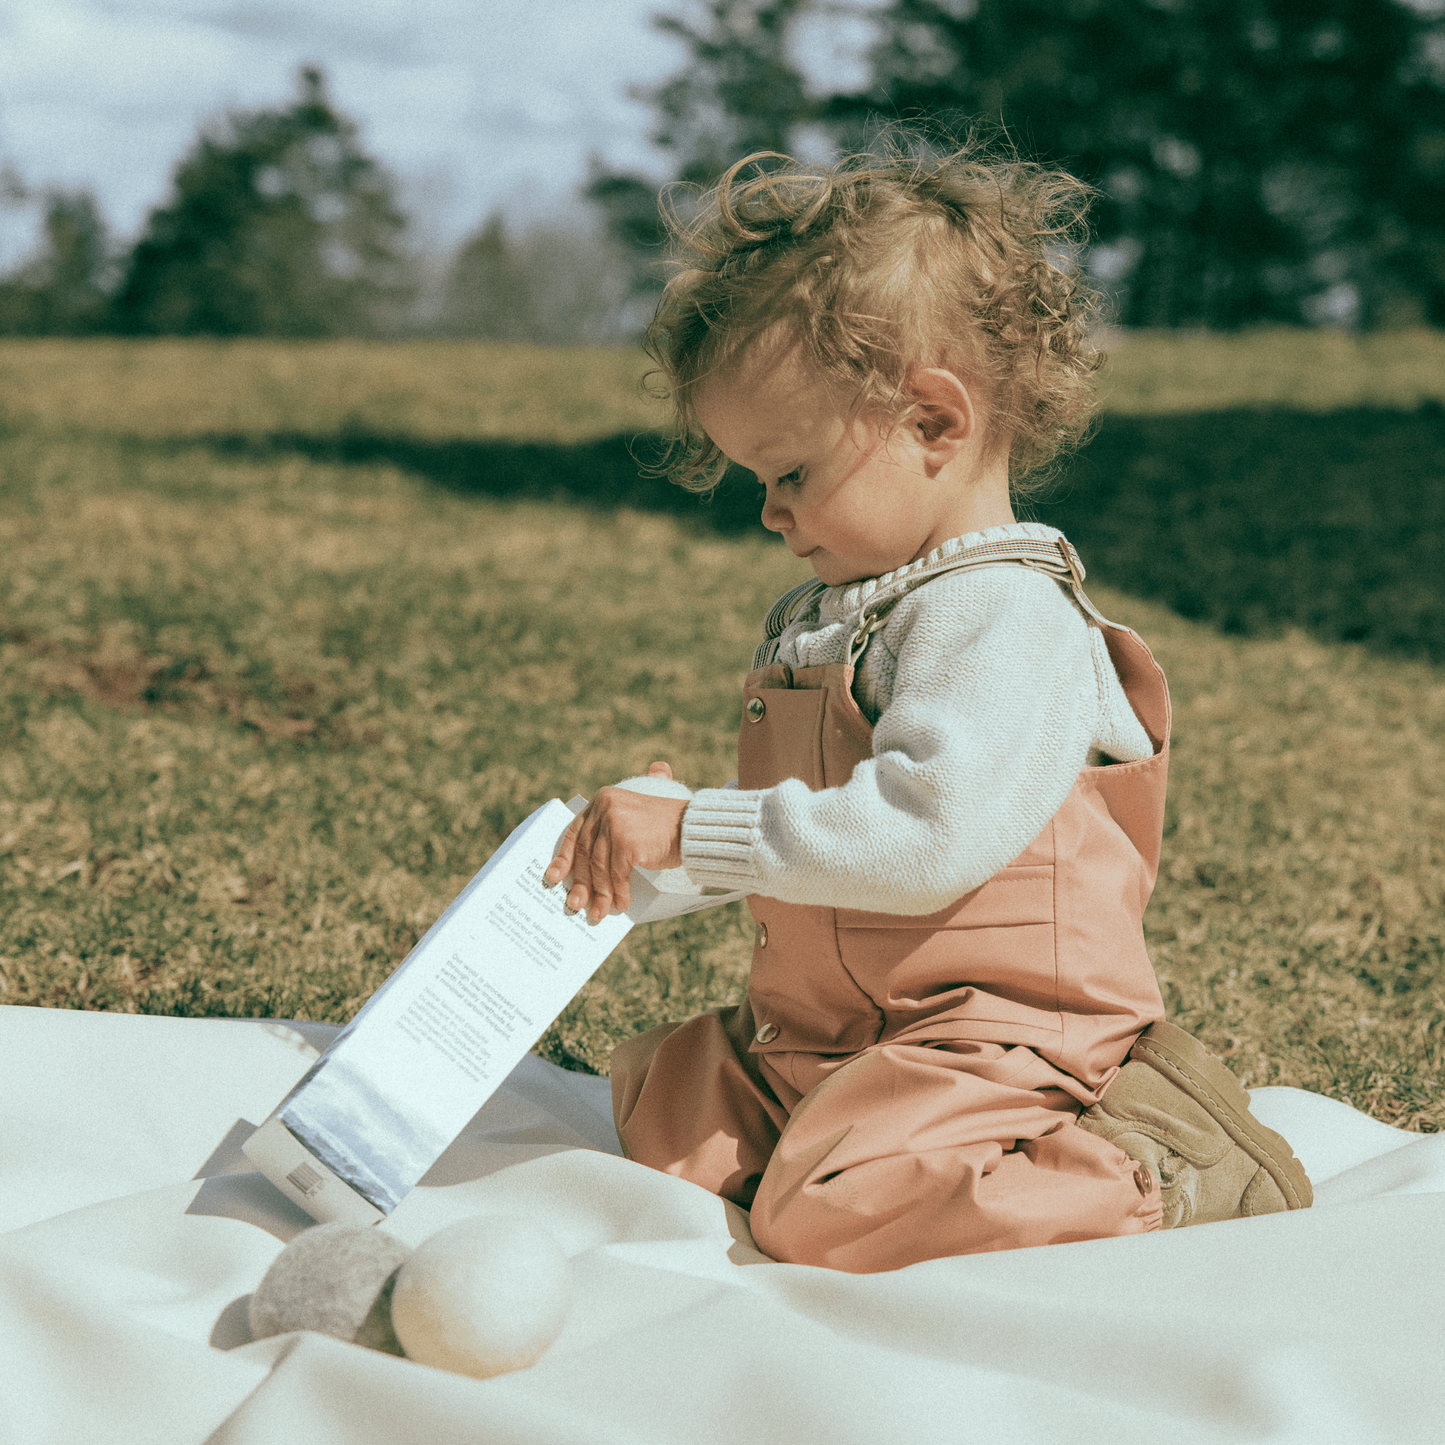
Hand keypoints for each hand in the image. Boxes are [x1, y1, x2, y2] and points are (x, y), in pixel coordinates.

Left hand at [543, 762, 686, 923]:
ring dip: (601, 894)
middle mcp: (605, 807)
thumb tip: (584, 872)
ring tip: (599, 913)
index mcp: (602, 799)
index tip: (553, 879)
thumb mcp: (631, 820)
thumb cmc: (664, 828)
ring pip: (600, 868)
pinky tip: (621, 904)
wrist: (694, 827)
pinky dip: (619, 892)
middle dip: (581, 884)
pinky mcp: (627, 841)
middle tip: (575, 905)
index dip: (564, 858)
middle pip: (586, 853)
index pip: (575, 832)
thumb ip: (608, 833)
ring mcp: (615, 823)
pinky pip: (617, 874)